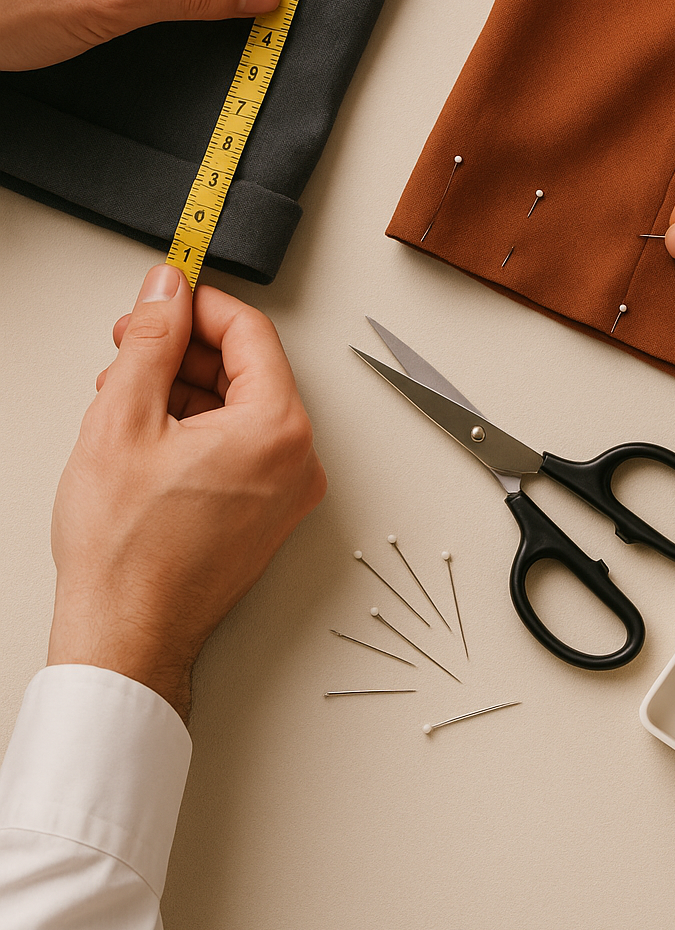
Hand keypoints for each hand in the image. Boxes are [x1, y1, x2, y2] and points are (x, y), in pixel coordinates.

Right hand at [47, 265, 326, 719]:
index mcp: (277, 428)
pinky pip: (240, 448)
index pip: (249, 331)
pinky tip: (146, 434)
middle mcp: (297, 460)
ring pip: (239, 408)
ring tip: (124, 395)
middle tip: (131, 346)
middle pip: (247, 369)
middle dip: (184, 349)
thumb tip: (167, 291)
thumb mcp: (124, 417)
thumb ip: (152, 339)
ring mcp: (286, 493)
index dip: (198, 305)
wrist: (125, 638)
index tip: (162, 298)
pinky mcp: (266, 515)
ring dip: (184, 389)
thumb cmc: (126, 552)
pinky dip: (197, 429)